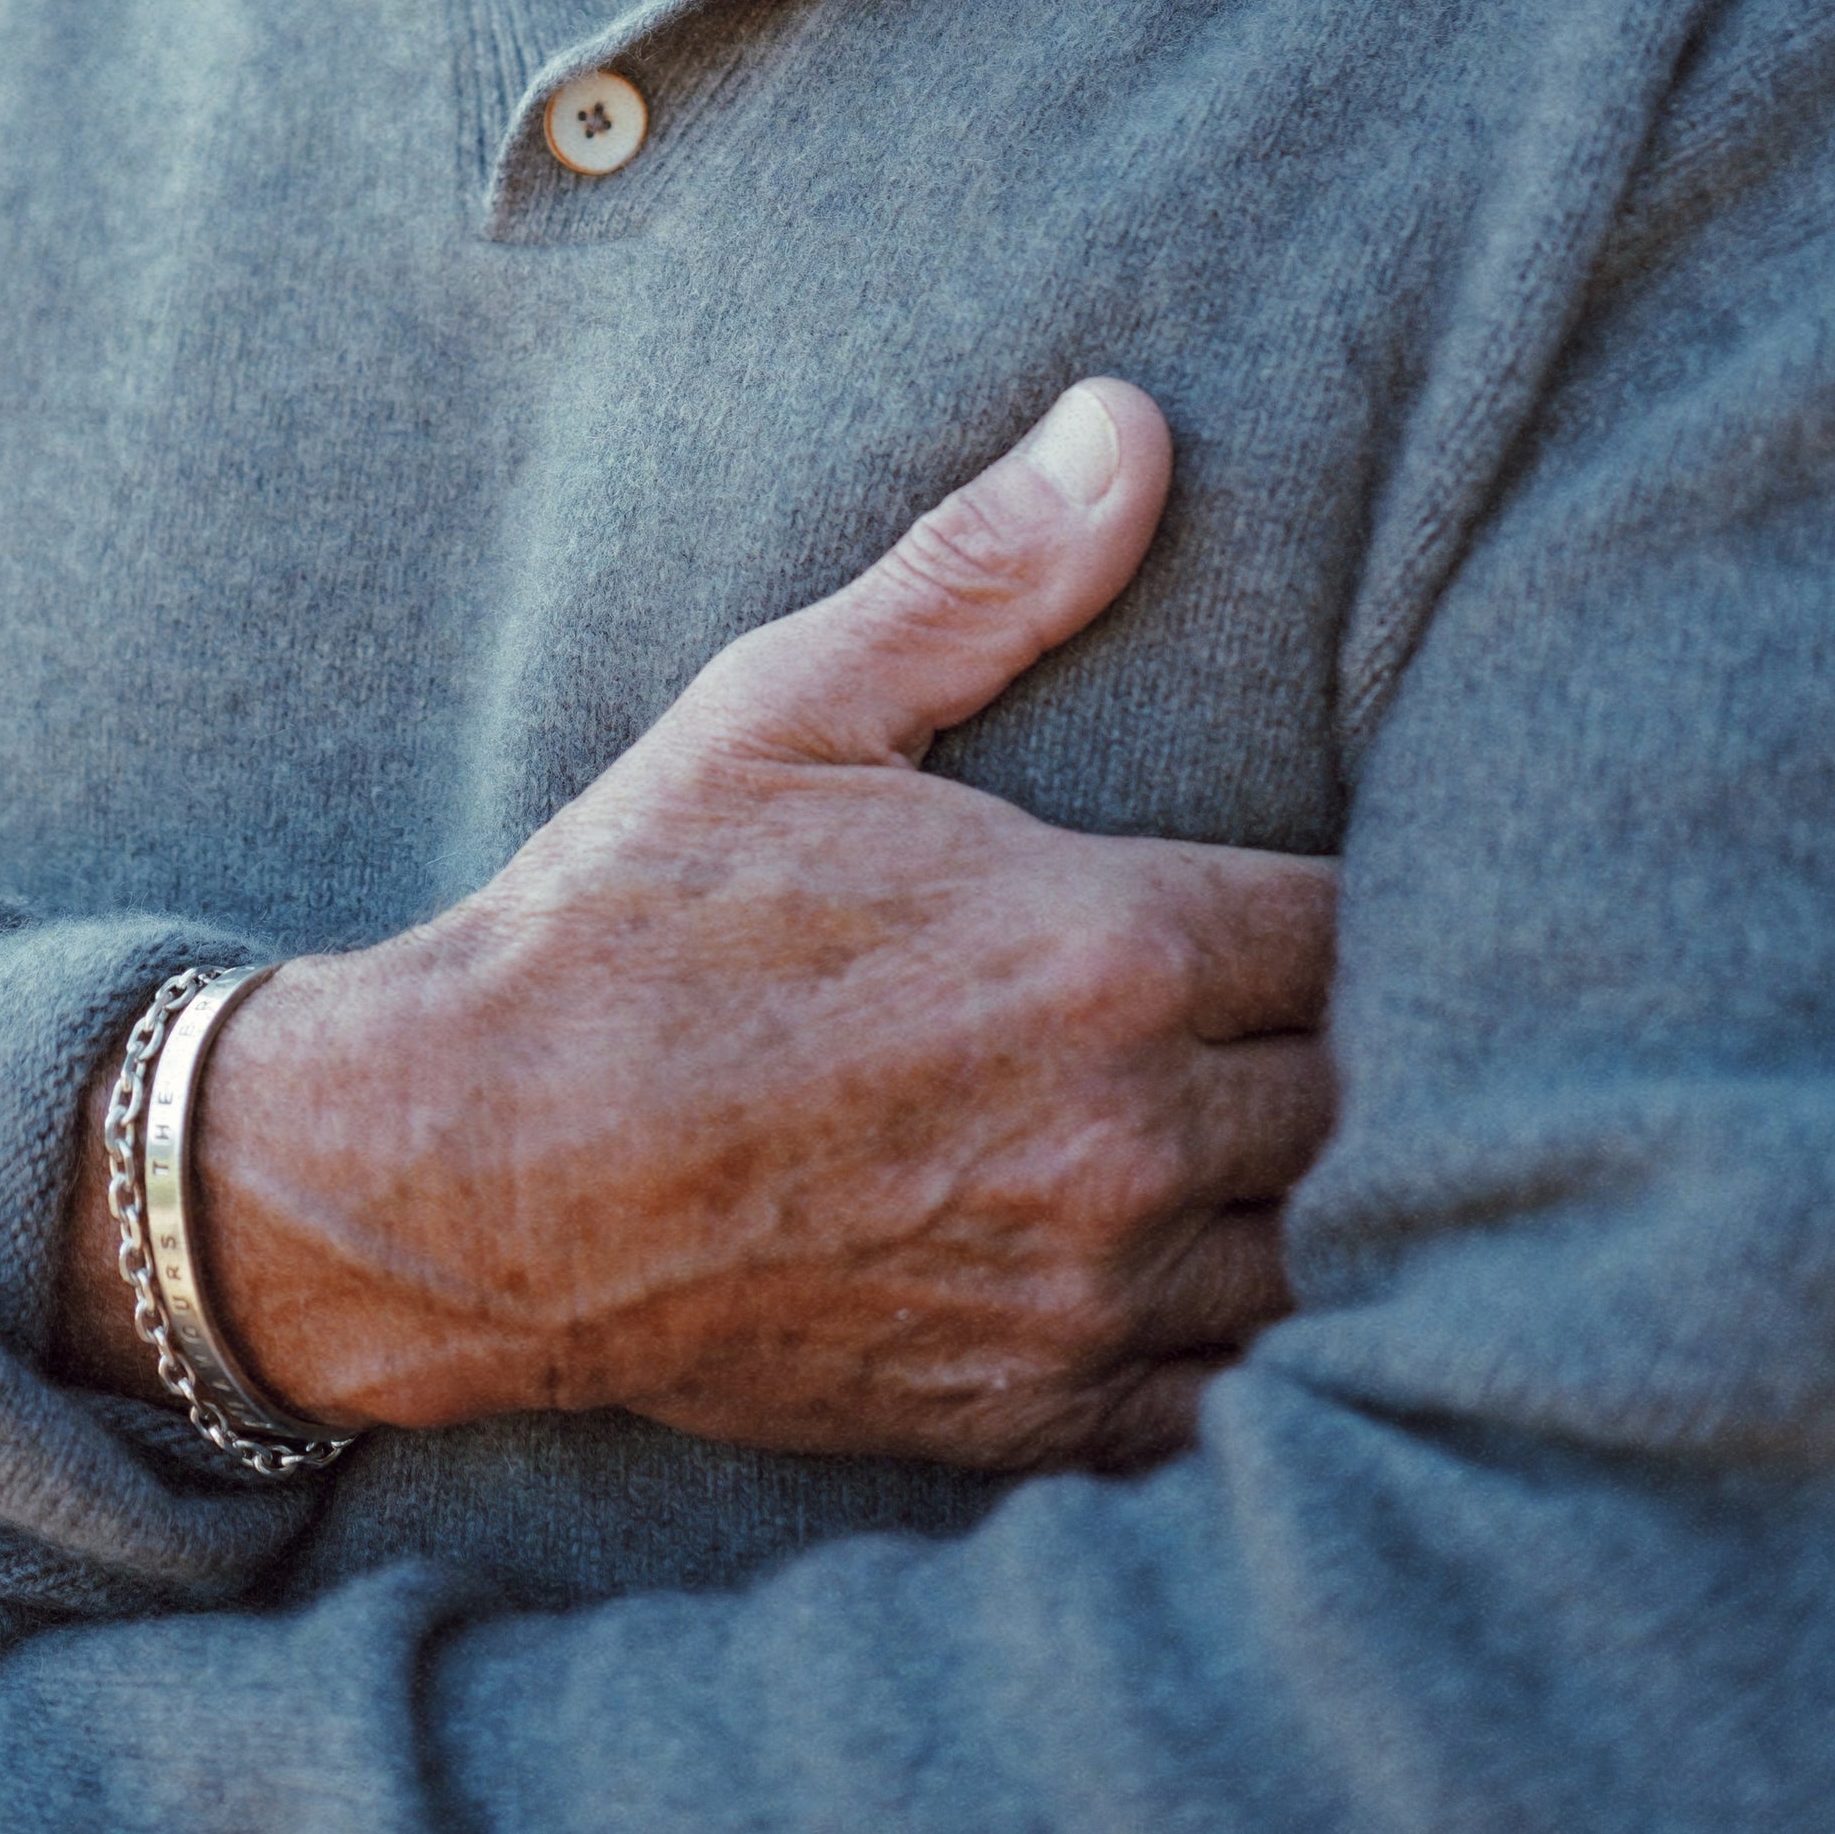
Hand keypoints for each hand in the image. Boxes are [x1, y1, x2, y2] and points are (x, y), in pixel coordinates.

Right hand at [65, 379, 1334, 1470]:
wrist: (468, 1173)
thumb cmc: (624, 925)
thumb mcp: (785, 711)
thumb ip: (982, 577)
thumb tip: (1129, 422)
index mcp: (1107, 944)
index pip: (1363, 927)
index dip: (1349, 907)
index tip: (1298, 894)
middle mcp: (1128, 1133)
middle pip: (1366, 1095)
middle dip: (1334, 1045)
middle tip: (1272, 1006)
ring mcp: (1082, 1293)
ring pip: (1315, 1254)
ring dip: (1295, 1194)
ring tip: (1241, 1132)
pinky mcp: (1025, 1411)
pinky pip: (1216, 1393)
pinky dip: (1218, 1336)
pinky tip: (1167, 1267)